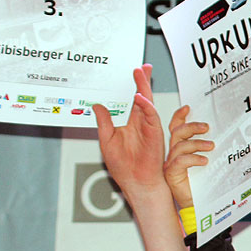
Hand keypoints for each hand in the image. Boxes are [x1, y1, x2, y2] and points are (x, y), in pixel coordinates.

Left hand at [93, 65, 164, 194]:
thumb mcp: (106, 140)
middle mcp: (140, 123)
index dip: (132, 87)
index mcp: (129, 123)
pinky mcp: (154, 133)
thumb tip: (97, 106)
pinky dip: (146, 106)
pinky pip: (151, 116)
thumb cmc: (124, 167)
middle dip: (142, 81)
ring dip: (144, 88)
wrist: (137, 182)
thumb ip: (103, 122)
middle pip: (142, 97)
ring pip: (147, 103)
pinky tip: (140, 98)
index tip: (132, 74)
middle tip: (142, 67)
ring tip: (140, 74)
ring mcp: (148, 127)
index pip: (131, 101)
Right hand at [163, 105, 212, 210]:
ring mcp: (171, 164)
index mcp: (180, 150)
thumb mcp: (209, 162)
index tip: (188, 108)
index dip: (179, 116)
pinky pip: (180, 161)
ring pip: (179, 146)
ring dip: (196, 143)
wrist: (199, 206)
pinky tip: (204, 161)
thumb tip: (219, 136)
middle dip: (191, 127)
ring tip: (211, 146)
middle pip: (177, 133)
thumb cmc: (203, 186)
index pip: (176, 128)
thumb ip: (208, 149)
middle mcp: (173, 155)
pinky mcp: (172, 175)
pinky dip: (193, 158)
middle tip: (206, 127)